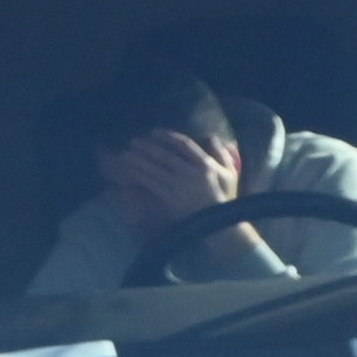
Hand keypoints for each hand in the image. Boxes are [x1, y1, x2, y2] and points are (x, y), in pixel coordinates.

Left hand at [98, 129, 238, 229]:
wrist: (216, 223)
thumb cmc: (223, 197)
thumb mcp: (230, 173)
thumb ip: (222, 154)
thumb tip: (211, 137)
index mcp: (205, 164)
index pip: (183, 145)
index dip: (167, 137)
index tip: (155, 132)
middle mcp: (189, 172)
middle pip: (164, 155)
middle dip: (147, 147)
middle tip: (133, 142)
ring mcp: (177, 185)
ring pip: (153, 168)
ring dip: (138, 160)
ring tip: (125, 154)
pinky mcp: (167, 197)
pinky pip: (150, 182)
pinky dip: (138, 175)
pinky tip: (129, 171)